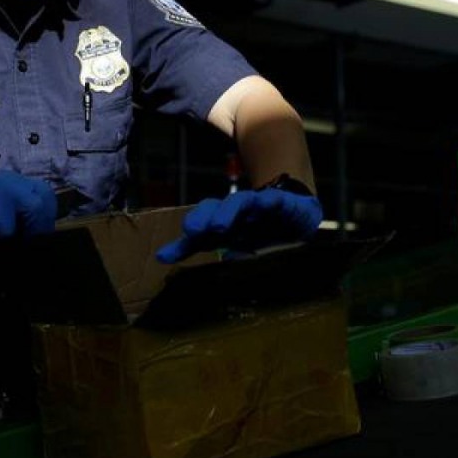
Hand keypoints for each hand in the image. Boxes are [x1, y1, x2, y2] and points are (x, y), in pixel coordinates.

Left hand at [155, 188, 323, 263]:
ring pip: (239, 202)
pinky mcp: (279, 202)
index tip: (167, 256)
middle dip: (204, 217)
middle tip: (193, 231)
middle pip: (216, 208)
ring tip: (219, 226)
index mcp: (222, 223)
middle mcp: (236, 212)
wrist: (296, 216)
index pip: (200, 226)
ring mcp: (257, 205)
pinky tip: (264, 204)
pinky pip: (271, 199)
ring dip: (228, 211)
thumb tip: (161, 258)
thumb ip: (196, 246)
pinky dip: (267, 201)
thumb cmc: (259, 230)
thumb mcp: (229, 242)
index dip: (186, 239)